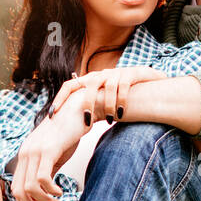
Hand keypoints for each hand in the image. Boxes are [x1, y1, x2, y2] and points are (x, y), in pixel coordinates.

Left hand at [10, 93, 89, 200]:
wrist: (79, 108)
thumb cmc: (68, 133)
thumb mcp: (54, 156)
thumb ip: (47, 172)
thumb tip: (45, 193)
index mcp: (25, 157)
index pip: (16, 188)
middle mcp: (26, 154)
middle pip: (18, 192)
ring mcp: (35, 152)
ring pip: (30, 188)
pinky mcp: (48, 150)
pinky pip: (42, 178)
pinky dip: (51, 191)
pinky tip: (61, 191)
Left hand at [49, 66, 166, 124]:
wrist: (149, 81)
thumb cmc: (122, 94)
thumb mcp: (103, 99)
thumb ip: (90, 107)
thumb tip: (73, 126)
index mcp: (90, 81)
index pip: (69, 86)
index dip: (59, 98)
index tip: (52, 114)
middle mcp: (101, 74)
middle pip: (88, 86)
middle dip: (87, 104)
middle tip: (87, 122)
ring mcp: (116, 73)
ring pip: (108, 87)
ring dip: (108, 105)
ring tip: (110, 121)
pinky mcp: (130, 74)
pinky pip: (123, 87)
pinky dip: (121, 101)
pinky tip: (121, 113)